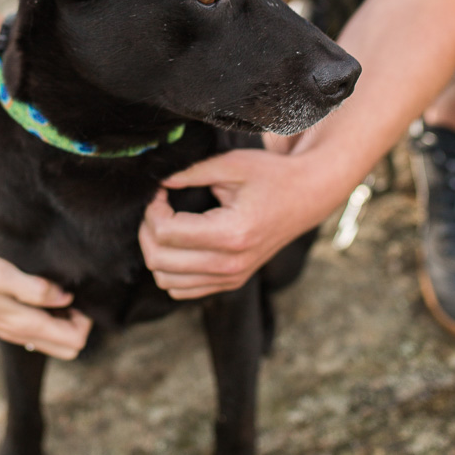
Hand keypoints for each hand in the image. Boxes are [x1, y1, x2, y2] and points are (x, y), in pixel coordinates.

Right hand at [0, 239, 91, 358]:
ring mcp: (8, 329)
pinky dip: (46, 318)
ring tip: (58, 291)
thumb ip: (33, 288)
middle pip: (67, 347)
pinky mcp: (0, 321)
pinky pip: (34, 331)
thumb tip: (65, 297)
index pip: (73, 341)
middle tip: (72, 294)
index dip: (84, 319)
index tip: (78, 295)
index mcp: (22, 323)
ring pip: (51, 341)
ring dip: (62, 321)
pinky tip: (40, 294)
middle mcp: (17, 332)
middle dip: (78, 324)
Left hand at [140, 148, 327, 297]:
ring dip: (155, 252)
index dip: (152, 209)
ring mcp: (231, 278)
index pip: (166, 233)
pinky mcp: (232, 282)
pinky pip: (183, 290)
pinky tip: (179, 243)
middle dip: (147, 230)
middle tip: (157, 206)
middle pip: (159, 261)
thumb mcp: (232, 164)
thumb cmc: (272, 176)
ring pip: (166, 281)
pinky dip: (170, 270)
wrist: (307, 196)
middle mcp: (230, 264)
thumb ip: (191, 172)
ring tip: (166, 224)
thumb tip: (158, 182)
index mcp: (231, 234)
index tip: (160, 191)